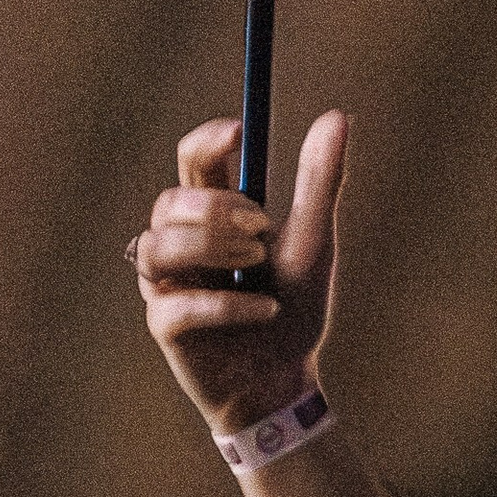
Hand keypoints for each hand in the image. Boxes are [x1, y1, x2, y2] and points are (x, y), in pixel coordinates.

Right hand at [132, 107, 349, 434]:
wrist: (286, 381)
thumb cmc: (294, 310)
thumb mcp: (315, 242)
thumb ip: (319, 183)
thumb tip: (337, 116)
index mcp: (211, 214)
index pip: (194, 161)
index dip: (208, 140)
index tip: (238, 132)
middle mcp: (180, 242)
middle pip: (171, 201)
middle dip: (216, 208)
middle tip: (262, 227)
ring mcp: (167, 283)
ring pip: (159, 246)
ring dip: (210, 248)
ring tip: (258, 264)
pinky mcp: (165, 326)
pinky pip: (180, 304)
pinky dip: (228, 305)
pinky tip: (265, 310)